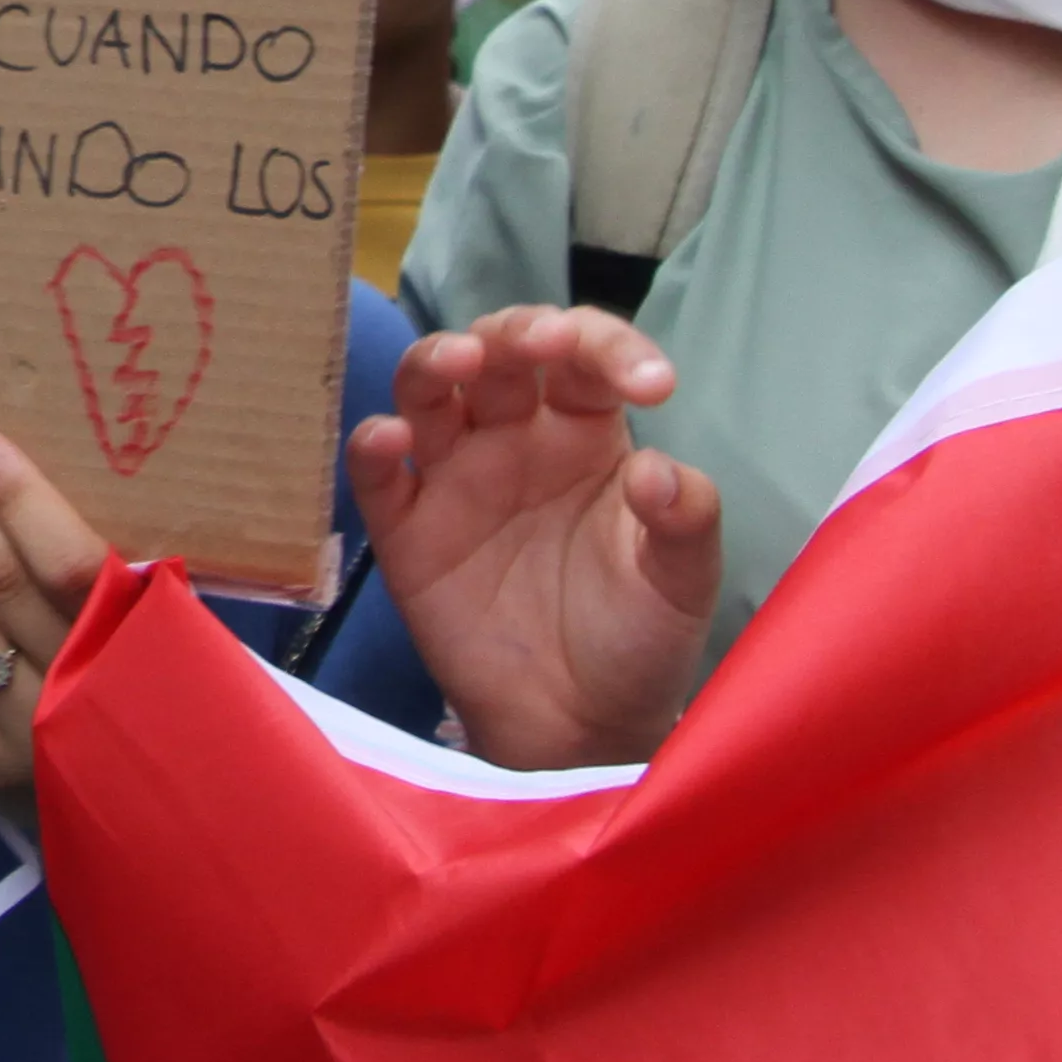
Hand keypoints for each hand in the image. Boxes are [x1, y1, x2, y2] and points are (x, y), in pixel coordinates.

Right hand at [354, 308, 725, 770]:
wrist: (582, 730)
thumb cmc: (638, 638)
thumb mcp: (683, 581)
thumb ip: (686, 520)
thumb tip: (659, 470)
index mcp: (586, 431)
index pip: (586, 357)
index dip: (614, 348)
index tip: (654, 385)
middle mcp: (515, 438)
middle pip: (499, 350)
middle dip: (517, 331)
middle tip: (544, 343)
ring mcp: (455, 478)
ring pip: (429, 389)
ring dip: (436, 360)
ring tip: (460, 360)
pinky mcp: (407, 531)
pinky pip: (378, 475)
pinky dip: (375, 446)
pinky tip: (394, 440)